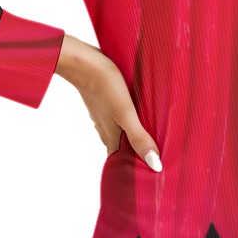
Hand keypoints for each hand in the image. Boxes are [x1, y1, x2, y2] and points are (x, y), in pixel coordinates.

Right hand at [54, 34, 161, 169]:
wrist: (83, 62)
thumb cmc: (105, 86)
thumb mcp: (126, 113)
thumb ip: (139, 138)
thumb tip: (154, 165)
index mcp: (111, 136)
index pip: (120, 161)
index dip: (131, 169)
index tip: (145, 176)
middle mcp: (104, 128)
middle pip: (119, 148)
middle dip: (132, 155)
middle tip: (151, 160)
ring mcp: (102, 115)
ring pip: (117, 132)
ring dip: (130, 138)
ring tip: (146, 140)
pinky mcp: (102, 101)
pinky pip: (115, 118)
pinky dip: (126, 122)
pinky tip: (133, 115)